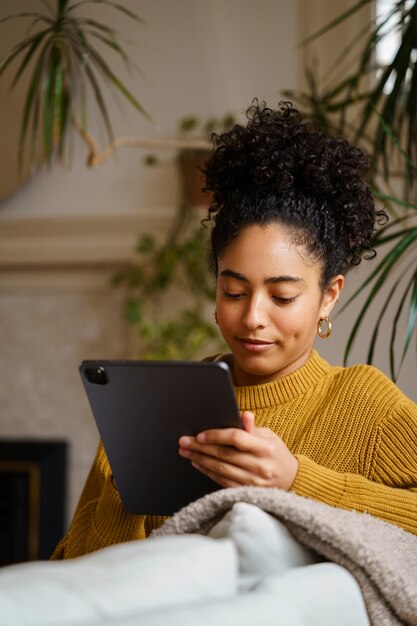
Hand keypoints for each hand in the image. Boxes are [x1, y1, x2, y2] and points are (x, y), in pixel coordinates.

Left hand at [178, 411, 297, 490]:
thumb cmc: (276, 454)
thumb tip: (243, 414)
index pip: (236, 438)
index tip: (200, 434)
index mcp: (265, 448)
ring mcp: (253, 481)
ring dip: (200, 459)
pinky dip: (208, 472)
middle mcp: (259, 465)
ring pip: (220, 469)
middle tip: (184, 442)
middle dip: (201, 447)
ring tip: (186, 452)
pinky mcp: (247, 492)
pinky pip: (222, 482)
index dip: (216, 435)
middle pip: (224, 454)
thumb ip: (253, 428)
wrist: (291, 481)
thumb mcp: (270, 436)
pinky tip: (198, 463)